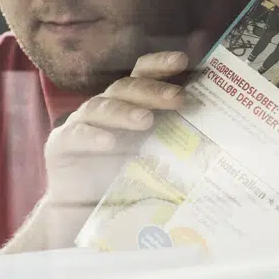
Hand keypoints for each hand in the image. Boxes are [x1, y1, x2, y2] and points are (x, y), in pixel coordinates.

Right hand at [37, 50, 188, 245]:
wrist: (82, 217)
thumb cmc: (123, 184)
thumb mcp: (153, 159)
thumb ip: (174, 143)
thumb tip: (219, 135)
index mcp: (125, 106)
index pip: (141, 76)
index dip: (159, 66)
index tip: (183, 61)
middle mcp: (102, 109)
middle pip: (125, 88)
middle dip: (152, 91)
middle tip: (178, 99)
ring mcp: (79, 125)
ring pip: (101, 108)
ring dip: (124, 111)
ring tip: (146, 120)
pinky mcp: (60, 146)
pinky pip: (76, 136)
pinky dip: (93, 137)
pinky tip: (109, 143)